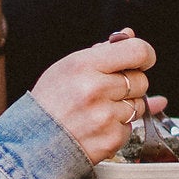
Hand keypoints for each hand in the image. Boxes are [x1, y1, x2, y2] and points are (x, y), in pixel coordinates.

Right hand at [29, 29, 161, 163]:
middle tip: (107, 91)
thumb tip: (130, 34)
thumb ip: (102, 50)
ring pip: (139, 105)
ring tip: (97, 111)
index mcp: (84, 65)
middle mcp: (95, 89)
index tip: (141, 61)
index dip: (144, 55)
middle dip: (130, 84)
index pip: (137, 51)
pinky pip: (130, 127)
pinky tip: (97, 128)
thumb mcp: (68, 67)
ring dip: (125, 107)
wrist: (33, 144)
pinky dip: (118, 128)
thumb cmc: (51, 101)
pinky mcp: (111, 140)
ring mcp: (104, 117)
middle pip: (141, 80)